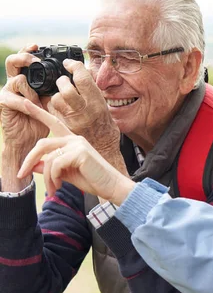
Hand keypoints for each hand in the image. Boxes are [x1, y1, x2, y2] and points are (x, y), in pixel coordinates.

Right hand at [1, 45, 48, 148]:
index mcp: (24, 81)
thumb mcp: (48, 103)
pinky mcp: (3, 103)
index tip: (37, 46)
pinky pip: (15, 97)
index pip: (23, 61)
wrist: (28, 141)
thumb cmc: (39, 122)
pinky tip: (32, 108)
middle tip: (36, 62)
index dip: (28, 51)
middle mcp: (13, 84)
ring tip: (37, 103)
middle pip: (13, 62)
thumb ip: (49, 90)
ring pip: (19, 80)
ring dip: (31, 91)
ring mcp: (7, 92)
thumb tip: (62, 80)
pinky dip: (25, 102)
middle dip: (24, 58)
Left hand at [1, 95, 133, 203]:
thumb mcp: (66, 174)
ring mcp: (78, 144)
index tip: (25, 103)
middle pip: (43, 143)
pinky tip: (59, 185)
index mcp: (72, 141)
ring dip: (46, 177)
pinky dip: (53, 178)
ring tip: (52, 189)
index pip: (53, 123)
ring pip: (48, 157)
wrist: (112, 187)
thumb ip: (50, 168)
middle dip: (29, 160)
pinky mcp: (80, 152)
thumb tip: (32, 166)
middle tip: (22, 175)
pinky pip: (56, 164)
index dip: (38, 112)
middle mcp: (75, 139)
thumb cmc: (93, 180)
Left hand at [48, 59, 119, 152]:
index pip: (83, 78)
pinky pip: (51, 111)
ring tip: (61, 96)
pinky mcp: (63, 128)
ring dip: (56, 94)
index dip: (74, 66)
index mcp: (97, 103)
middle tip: (64, 81)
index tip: (69, 64)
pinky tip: (57, 106)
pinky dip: (51, 105)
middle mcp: (85, 111)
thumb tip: (82, 72)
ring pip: (56, 99)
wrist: (104, 150)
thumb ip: (92, 91)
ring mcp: (72, 120)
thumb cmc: (105, 128)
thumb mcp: (104, 106)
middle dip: (62, 81)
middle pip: (66, 88)